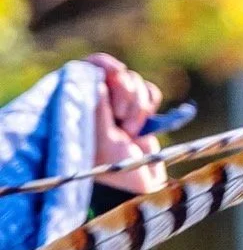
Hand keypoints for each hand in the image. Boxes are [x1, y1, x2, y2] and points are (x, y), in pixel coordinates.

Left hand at [87, 54, 164, 194]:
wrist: (138, 184)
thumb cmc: (111, 166)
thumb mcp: (100, 137)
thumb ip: (99, 108)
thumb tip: (100, 81)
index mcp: (83, 102)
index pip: (92, 66)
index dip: (106, 65)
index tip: (115, 73)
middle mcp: (101, 100)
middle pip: (120, 74)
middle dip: (126, 96)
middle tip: (120, 121)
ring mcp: (121, 105)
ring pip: (137, 82)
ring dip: (138, 108)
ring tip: (130, 132)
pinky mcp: (141, 111)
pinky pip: (151, 92)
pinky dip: (151, 105)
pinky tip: (143, 127)